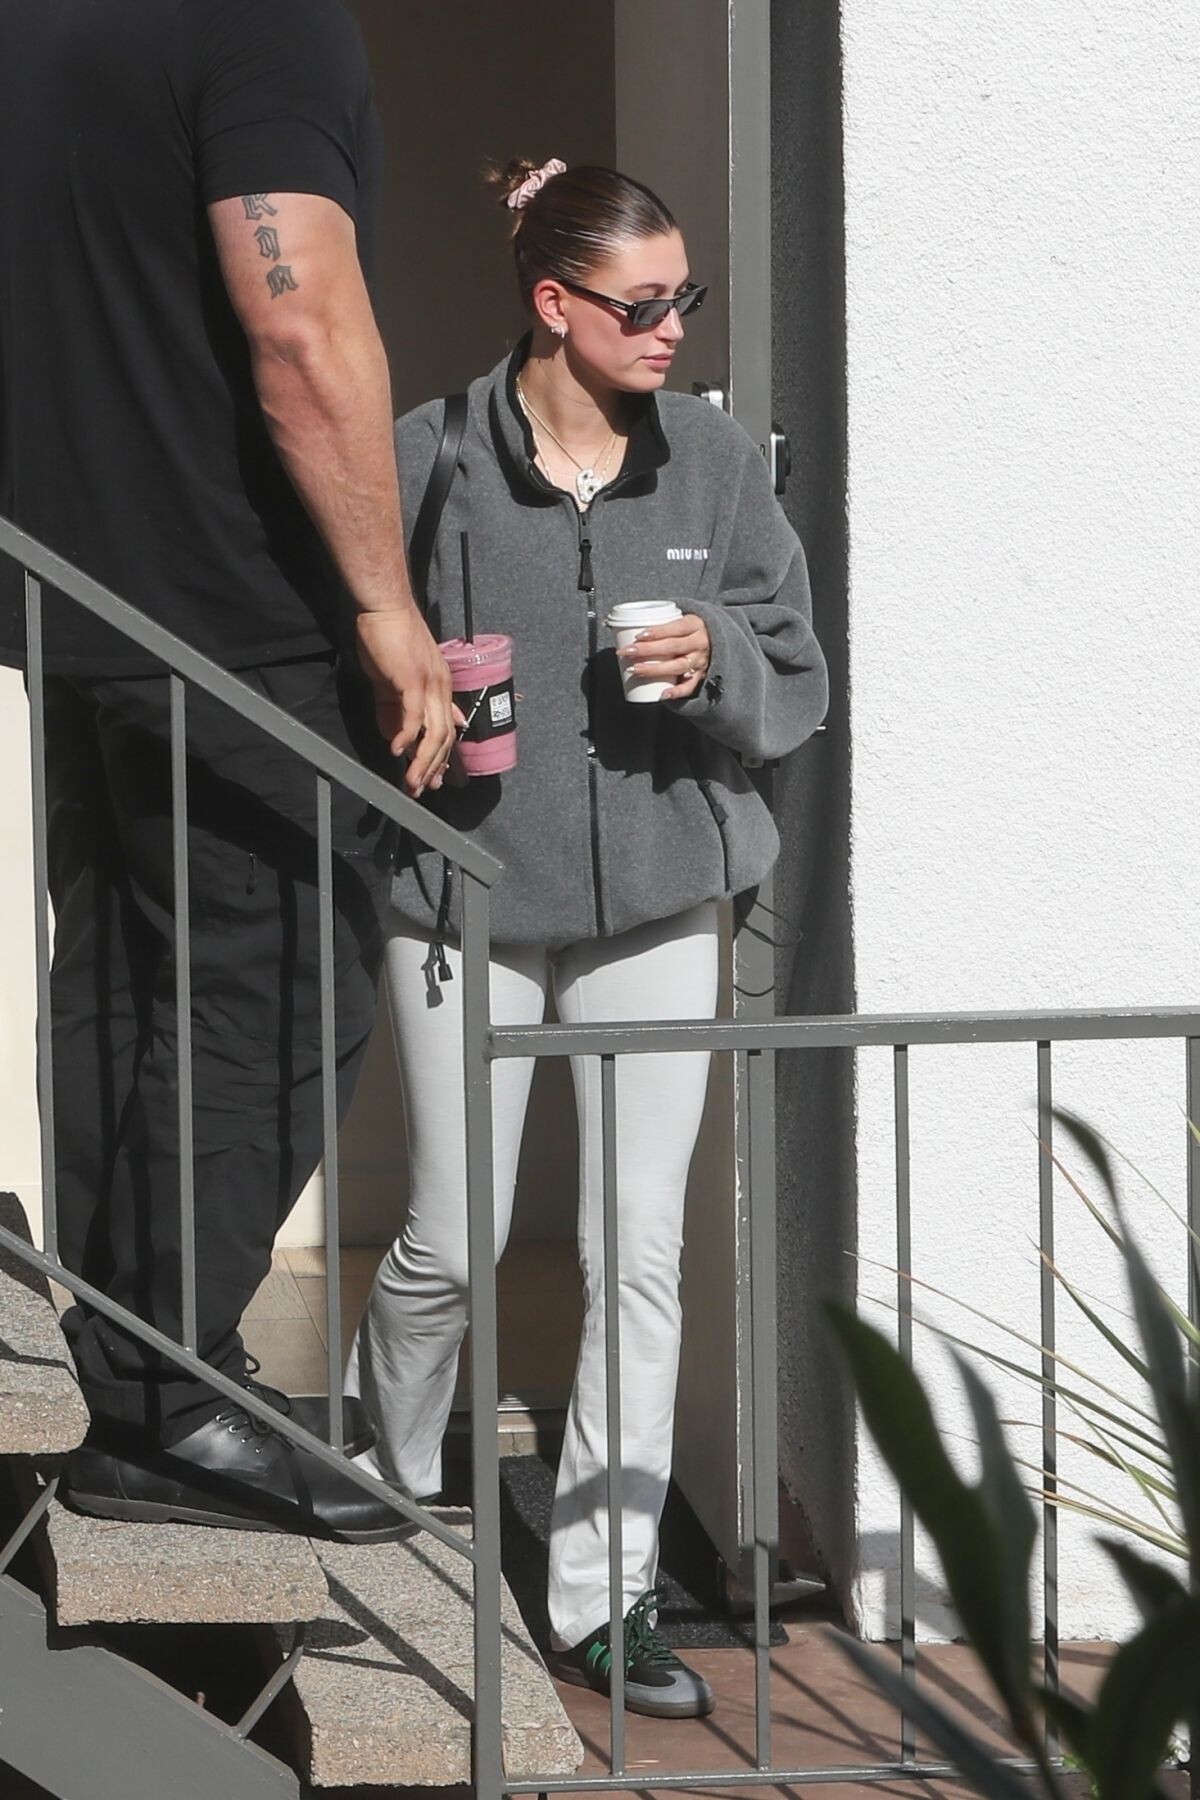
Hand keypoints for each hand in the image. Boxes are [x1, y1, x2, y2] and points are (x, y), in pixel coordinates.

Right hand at [355, 609, 460, 795]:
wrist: (385, 607)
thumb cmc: (389, 637)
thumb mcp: (398, 678)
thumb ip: (403, 706)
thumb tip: (403, 734)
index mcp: (441, 687)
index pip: (447, 730)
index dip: (442, 758)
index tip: (435, 779)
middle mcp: (441, 688)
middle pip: (444, 738)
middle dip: (434, 769)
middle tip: (422, 790)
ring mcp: (430, 684)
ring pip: (434, 733)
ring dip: (423, 762)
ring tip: (412, 782)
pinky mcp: (412, 680)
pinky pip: (414, 715)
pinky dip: (406, 736)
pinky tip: (396, 752)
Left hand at [618, 613, 711, 700]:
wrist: (716, 641)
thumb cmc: (686, 630)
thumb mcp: (678, 620)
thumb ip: (655, 621)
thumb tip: (609, 622)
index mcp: (694, 625)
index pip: (675, 627)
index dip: (657, 631)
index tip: (638, 635)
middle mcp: (699, 643)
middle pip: (673, 647)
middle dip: (648, 650)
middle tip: (627, 652)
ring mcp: (700, 661)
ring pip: (678, 666)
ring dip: (655, 669)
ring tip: (635, 670)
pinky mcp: (700, 676)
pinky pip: (689, 687)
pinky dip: (676, 692)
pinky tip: (662, 694)